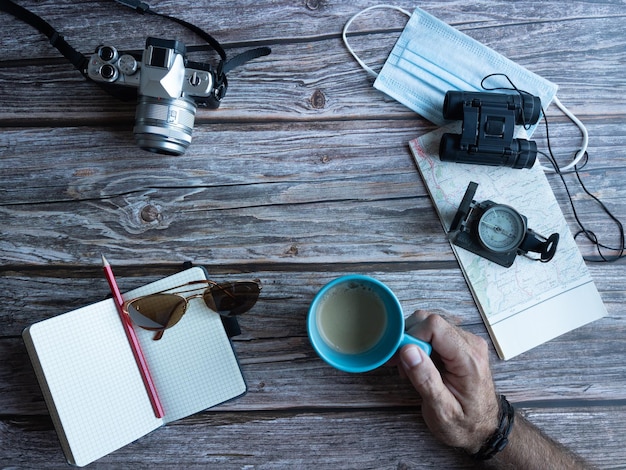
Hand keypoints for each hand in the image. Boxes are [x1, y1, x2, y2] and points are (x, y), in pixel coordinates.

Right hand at [397, 311, 499, 452]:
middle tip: (400, 364)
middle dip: (409, 339)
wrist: (485, 429)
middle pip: (430, 321)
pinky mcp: (460, 344)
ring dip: (413, 343)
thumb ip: (425, 378)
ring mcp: (466, 342)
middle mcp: (470, 344)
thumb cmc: (465, 424)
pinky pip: (434, 333)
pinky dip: (420, 345)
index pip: (434, 326)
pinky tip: (417, 365)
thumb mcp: (441, 410)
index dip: (412, 336)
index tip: (400, 357)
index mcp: (468, 359)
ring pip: (429, 325)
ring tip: (408, 368)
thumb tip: (407, 349)